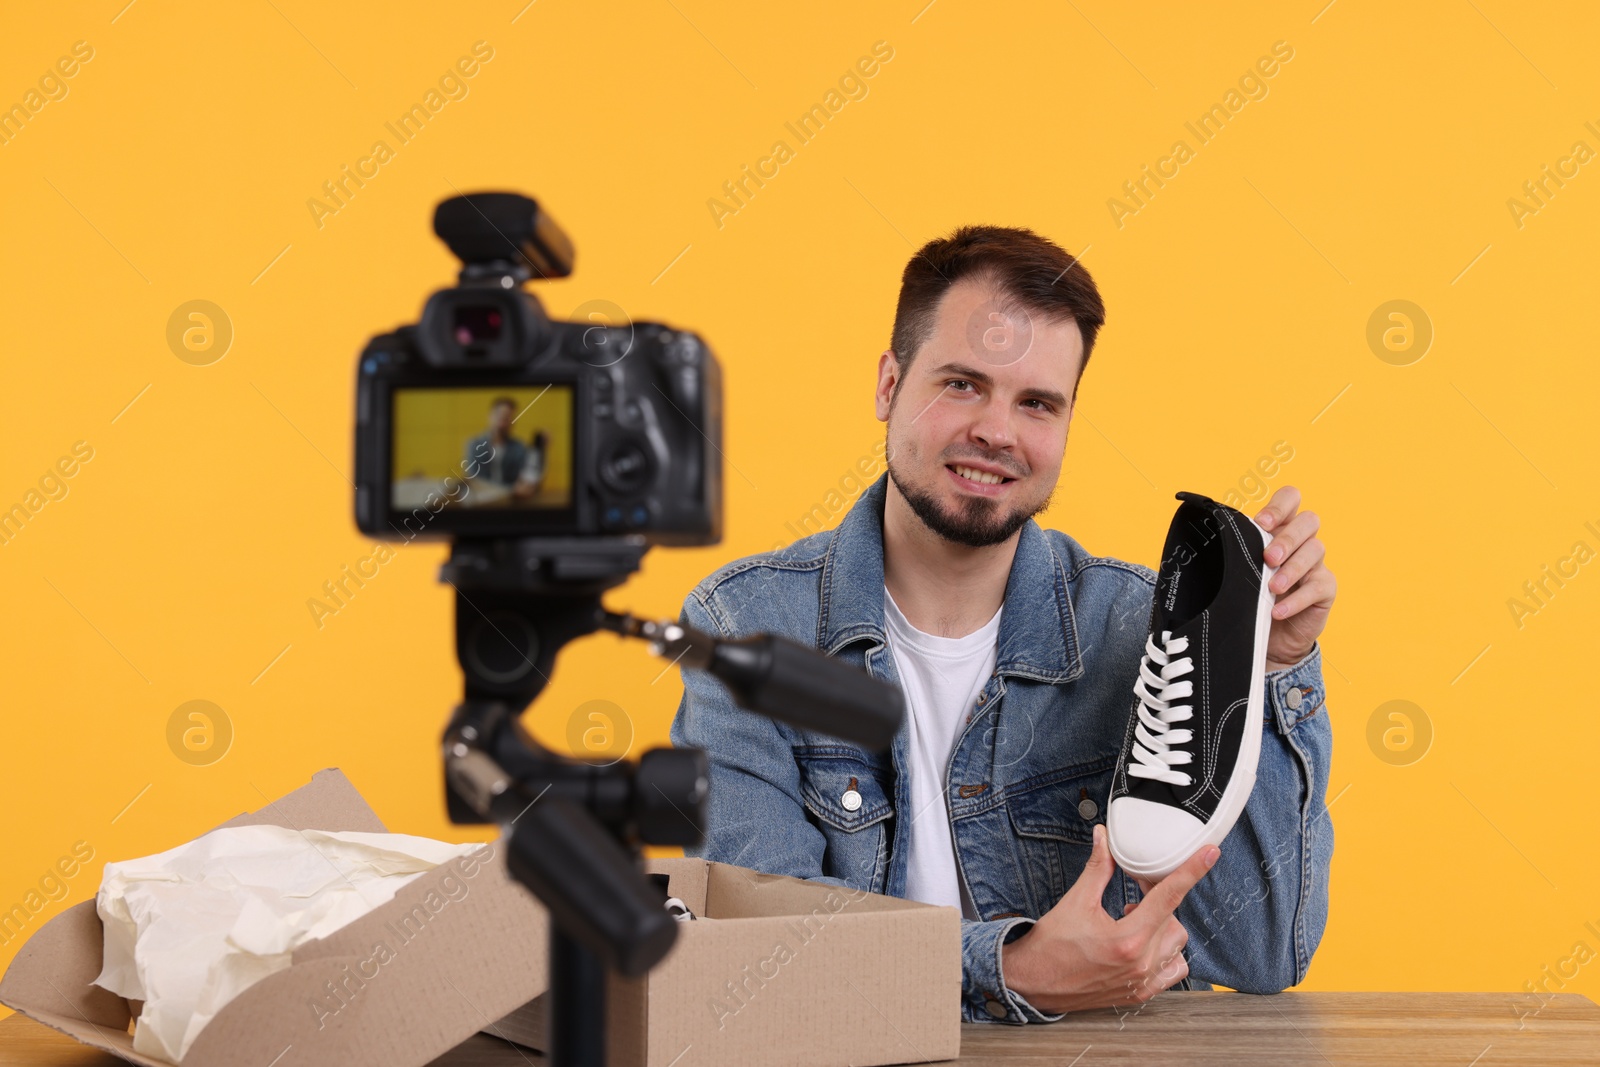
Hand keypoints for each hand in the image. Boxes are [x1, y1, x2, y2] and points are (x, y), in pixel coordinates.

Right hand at [998, 824, 1219, 1013]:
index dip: (1191, 871)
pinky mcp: (1140, 993)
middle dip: (1157, 901)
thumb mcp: (1076, 901)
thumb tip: (1104, 838)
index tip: (1210, 854)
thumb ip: (1098, 868)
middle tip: (1134, 893)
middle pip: (1173, 919)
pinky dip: (1165, 953)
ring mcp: (1142, 982)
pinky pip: (1173, 970)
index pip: (1169, 896)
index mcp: (1127, 939)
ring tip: (1134, 921)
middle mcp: (1141, 963)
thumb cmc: (1051, 946)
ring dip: (1162, 927)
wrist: (1033, 983)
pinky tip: (1144, 944)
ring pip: (1176, 944)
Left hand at [1255, 485, 1335, 670]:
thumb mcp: (1241, 570)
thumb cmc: (1251, 595)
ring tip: (1273, 587)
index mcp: (1280, 528)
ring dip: (1292, 568)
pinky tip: (1278, 611)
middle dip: (1287, 538)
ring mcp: (1316, 563)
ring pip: (1316, 549)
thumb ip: (1237, 551)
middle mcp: (1301, 541)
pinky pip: (1319, 586)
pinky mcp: (1325, 588)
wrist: (1268, 635)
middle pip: (1309, 520)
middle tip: (1268, 558)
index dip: (1279, 506)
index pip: (1290, 498)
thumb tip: (1210, 538)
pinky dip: (1296, 599)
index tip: (1261, 523)